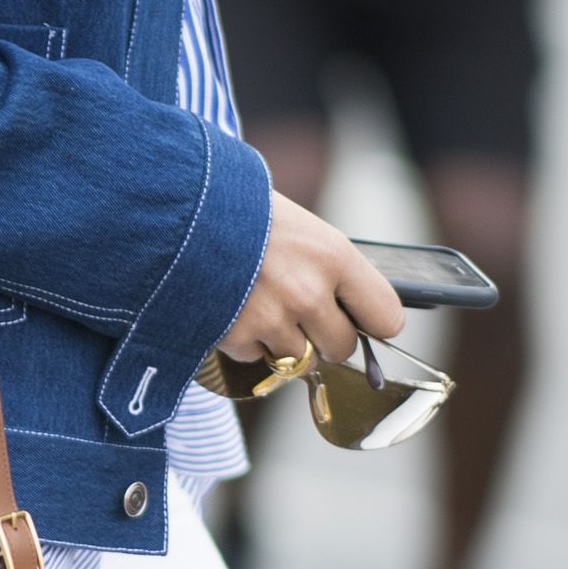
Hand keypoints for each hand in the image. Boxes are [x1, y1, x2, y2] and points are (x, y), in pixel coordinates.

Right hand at [217, 192, 406, 379]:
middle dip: (324, 338)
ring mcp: (271, 318)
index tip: (357, 318)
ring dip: (283, 341)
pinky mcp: (235, 336)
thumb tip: (355, 314)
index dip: (371, 322)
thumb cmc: (245, 213)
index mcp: (334, 256)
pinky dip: (246, 341)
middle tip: (301, 313)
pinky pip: (256, 358)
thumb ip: (331, 270)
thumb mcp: (303, 229)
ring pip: (299, 359)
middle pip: (341, 348)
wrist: (180, 209)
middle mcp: (308, 292)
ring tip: (261, 303)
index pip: (386, 318)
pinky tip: (234, 306)